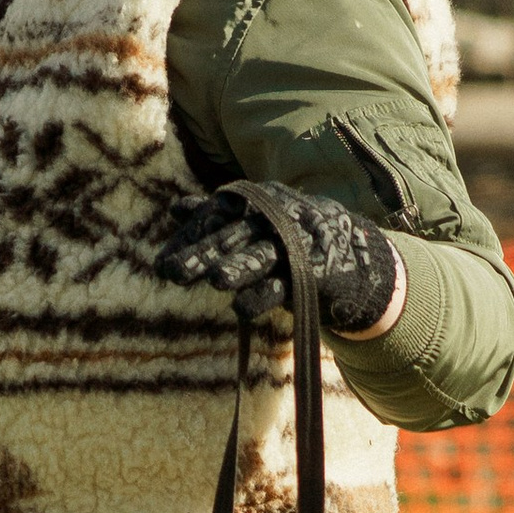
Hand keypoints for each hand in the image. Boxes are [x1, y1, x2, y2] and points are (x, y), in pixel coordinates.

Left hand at [153, 188, 402, 337]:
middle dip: (202, 253)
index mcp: (259, 203)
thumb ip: (217, 217)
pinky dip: (263, 297)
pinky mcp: (313, 274)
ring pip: (261, 257)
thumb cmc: (291, 238)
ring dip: (237, 268)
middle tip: (170, 273)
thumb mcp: (257, 222)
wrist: (354, 256)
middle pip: (234, 236)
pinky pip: (284, 286)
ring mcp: (296, 246)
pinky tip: (241, 309)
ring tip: (215, 281)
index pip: (217, 215)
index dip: (190, 236)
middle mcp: (275, 219)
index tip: (159, 262)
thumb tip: (175, 209)